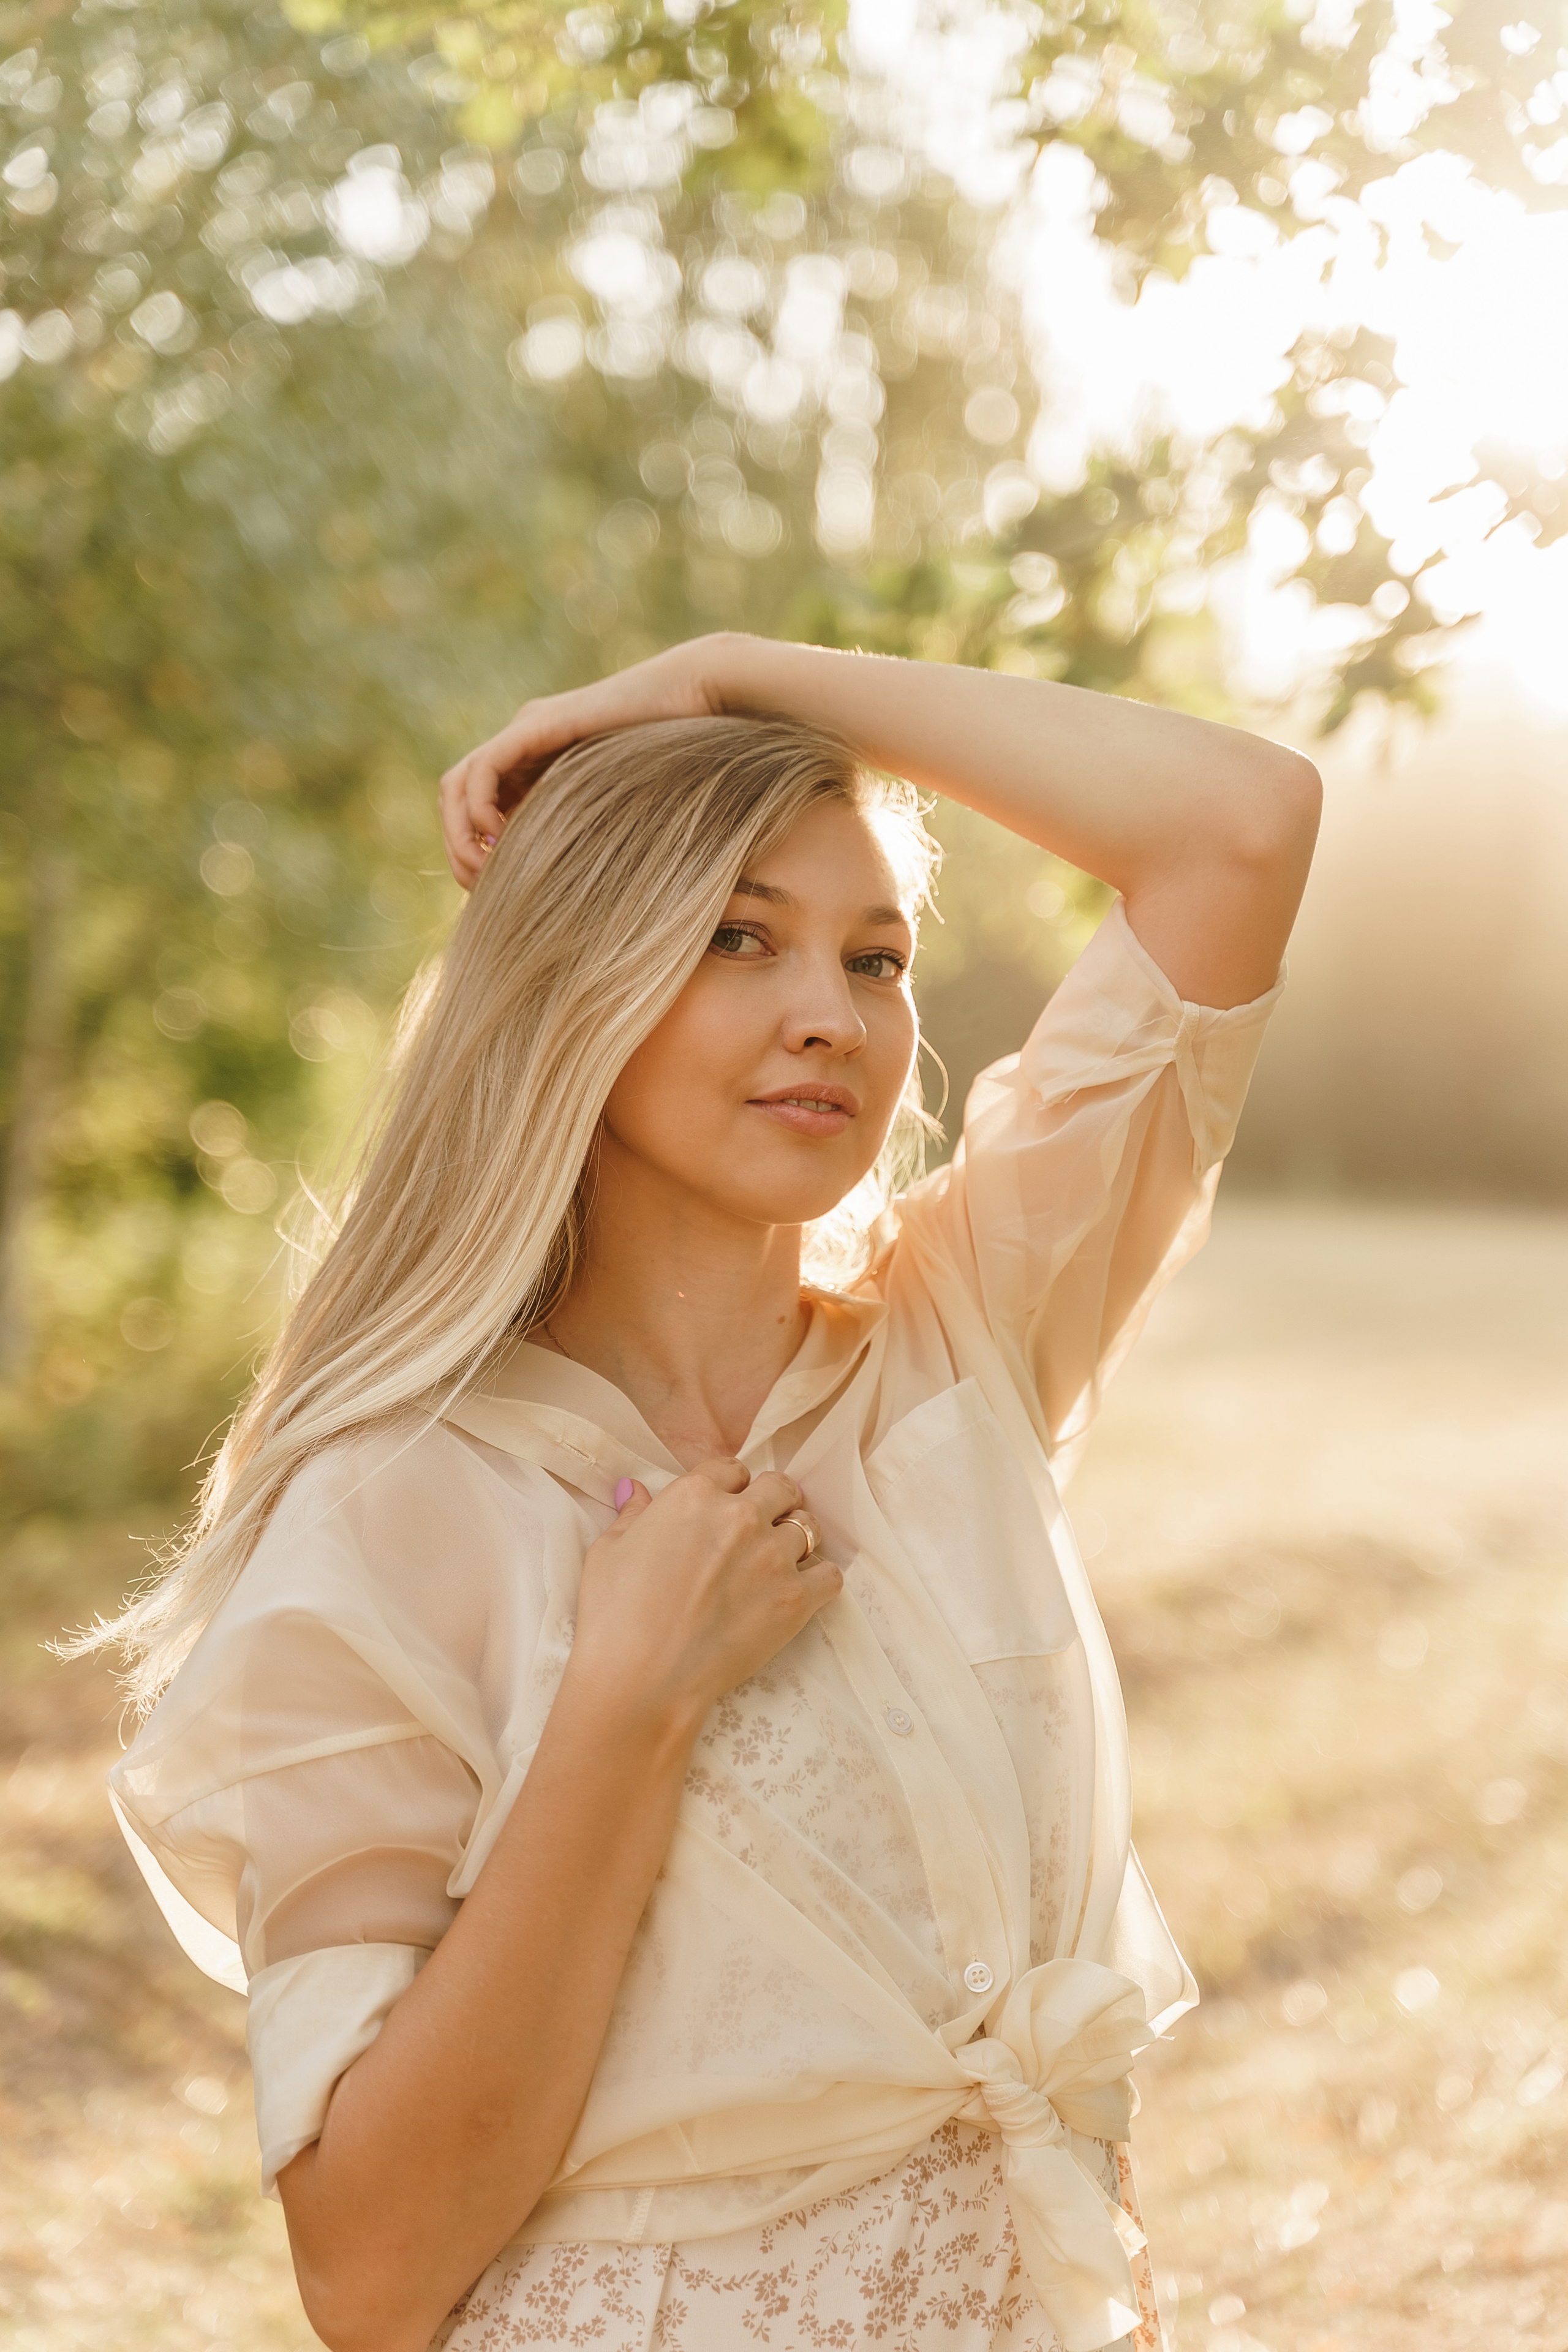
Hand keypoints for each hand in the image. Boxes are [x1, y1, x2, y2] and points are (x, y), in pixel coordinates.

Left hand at [438, 636, 736, 887]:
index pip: (476, 813)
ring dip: (459, 834)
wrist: (700, 702)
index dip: (473, 855)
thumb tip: (569, 903)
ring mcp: (525, 732)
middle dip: (459, 850)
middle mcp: (522, 748)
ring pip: (457, 785)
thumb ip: (586, 838)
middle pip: (456, 801)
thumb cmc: (680, 762)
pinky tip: (499, 839)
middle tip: (479, 889)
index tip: (493, 894)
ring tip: (484, 871)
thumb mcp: (619, 813)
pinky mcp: (538, 724)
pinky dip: (478, 809)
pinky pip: (483, 769)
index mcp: (536, 769)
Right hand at [567, 1458, 840, 1732]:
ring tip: (779, 1565)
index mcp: (694, 1496)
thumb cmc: (614, 1615)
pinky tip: (801, 1593)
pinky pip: (829, 1576)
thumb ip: (633, 1515)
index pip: (732, 1470)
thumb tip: (637, 1490)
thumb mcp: (608, 1552)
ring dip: (795, 1542)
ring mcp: (772, 1556)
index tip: (728, 1506)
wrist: (641, 1677)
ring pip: (807, 1528)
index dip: (731, 1487)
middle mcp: (740, 1515)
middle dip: (775, 1502)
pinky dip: (819, 1582)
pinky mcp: (795, 1599)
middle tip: (763, 1529)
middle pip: (781, 1488)